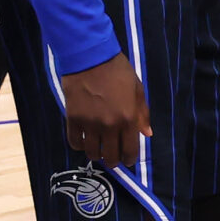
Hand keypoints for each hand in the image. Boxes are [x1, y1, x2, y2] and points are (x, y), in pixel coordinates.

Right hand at [59, 52, 150, 167]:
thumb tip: (147, 134)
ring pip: (91, 152)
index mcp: (128, 119)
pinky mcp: (72, 119)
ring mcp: (89, 123)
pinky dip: (79, 145)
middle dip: (113, 161)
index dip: (129, 159)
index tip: (128, 160)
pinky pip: (74, 141)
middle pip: (110, 156)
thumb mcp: (137, 91)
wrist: (91, 59)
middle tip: (113, 158)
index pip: (130, 150)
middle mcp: (109, 125)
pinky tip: (84, 142)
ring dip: (96, 154)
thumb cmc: (118, 72)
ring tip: (99, 151)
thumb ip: (142, 114)